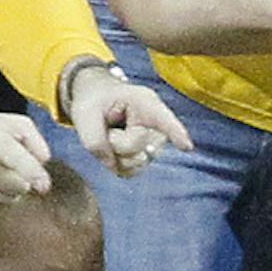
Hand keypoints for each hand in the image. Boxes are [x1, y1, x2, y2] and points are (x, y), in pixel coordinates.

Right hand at [0, 101, 55, 207]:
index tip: (44, 185)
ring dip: (11, 190)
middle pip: (20, 188)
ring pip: (9, 200)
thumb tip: (45, 164)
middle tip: (13, 166)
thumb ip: (35, 140)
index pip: (23, 166)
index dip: (38, 178)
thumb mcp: (10, 121)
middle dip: (23, 180)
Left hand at [61, 60, 194, 175]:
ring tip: (111, 135)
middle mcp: (154, 123)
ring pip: (136, 162)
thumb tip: (112, 164)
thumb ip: (95, 140)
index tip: (186, 146)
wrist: (95, 99)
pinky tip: (114, 148)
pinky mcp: (146, 156)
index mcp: (144, 102)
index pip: (162, 118)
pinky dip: (117, 164)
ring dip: (116, 155)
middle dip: (116, 143)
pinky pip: (132, 171)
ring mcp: (152, 142)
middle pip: (138, 147)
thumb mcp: (85, 114)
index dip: (176, 132)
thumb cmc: (93, 100)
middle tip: (107, 126)